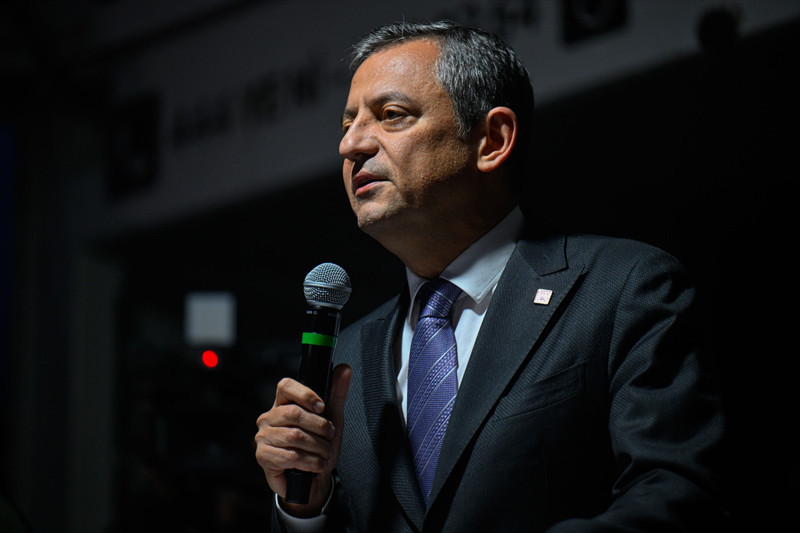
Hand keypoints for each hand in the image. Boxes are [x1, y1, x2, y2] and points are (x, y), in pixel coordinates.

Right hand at [255, 364, 351, 516]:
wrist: (313, 478)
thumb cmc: (318, 444)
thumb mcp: (332, 418)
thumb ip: (337, 393)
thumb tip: (345, 368)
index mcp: (282, 403)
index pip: (285, 386)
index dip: (305, 394)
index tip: (322, 407)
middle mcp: (268, 417)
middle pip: (294, 413)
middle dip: (319, 427)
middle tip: (329, 436)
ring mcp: (263, 437)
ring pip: (294, 436)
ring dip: (317, 447)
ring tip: (324, 453)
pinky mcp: (263, 456)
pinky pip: (290, 456)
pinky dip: (310, 462)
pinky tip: (315, 465)